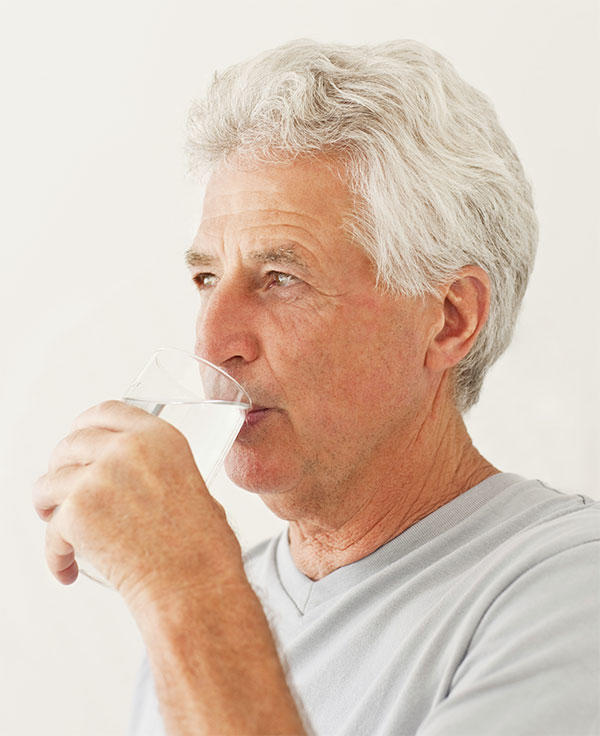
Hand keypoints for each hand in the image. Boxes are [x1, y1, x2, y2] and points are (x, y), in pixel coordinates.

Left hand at [32, 400, 244, 607]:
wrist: (194, 582)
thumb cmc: (202, 547)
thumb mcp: (194, 486)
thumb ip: (162, 472)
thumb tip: (139, 483)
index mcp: (160, 437)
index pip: (107, 410)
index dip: (85, 424)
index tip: (77, 437)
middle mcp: (127, 449)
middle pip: (71, 443)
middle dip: (61, 466)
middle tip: (64, 490)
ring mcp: (98, 478)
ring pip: (49, 483)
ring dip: (49, 505)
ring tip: (60, 528)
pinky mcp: (76, 512)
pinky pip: (50, 529)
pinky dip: (55, 553)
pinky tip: (67, 568)